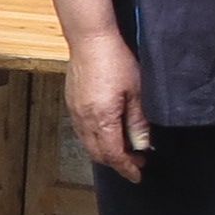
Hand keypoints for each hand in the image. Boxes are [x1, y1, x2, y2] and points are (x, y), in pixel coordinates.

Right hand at [65, 29, 148, 181]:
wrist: (90, 39)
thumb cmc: (115, 60)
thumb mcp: (136, 92)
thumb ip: (138, 122)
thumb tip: (143, 145)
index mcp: (102, 119)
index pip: (114, 155)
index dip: (127, 168)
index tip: (138, 175)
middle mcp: (85, 120)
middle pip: (98, 154)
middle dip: (117, 162)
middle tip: (136, 161)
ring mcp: (75, 112)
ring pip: (88, 144)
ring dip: (106, 151)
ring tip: (124, 147)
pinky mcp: (72, 103)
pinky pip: (82, 131)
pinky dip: (95, 139)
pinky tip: (107, 131)